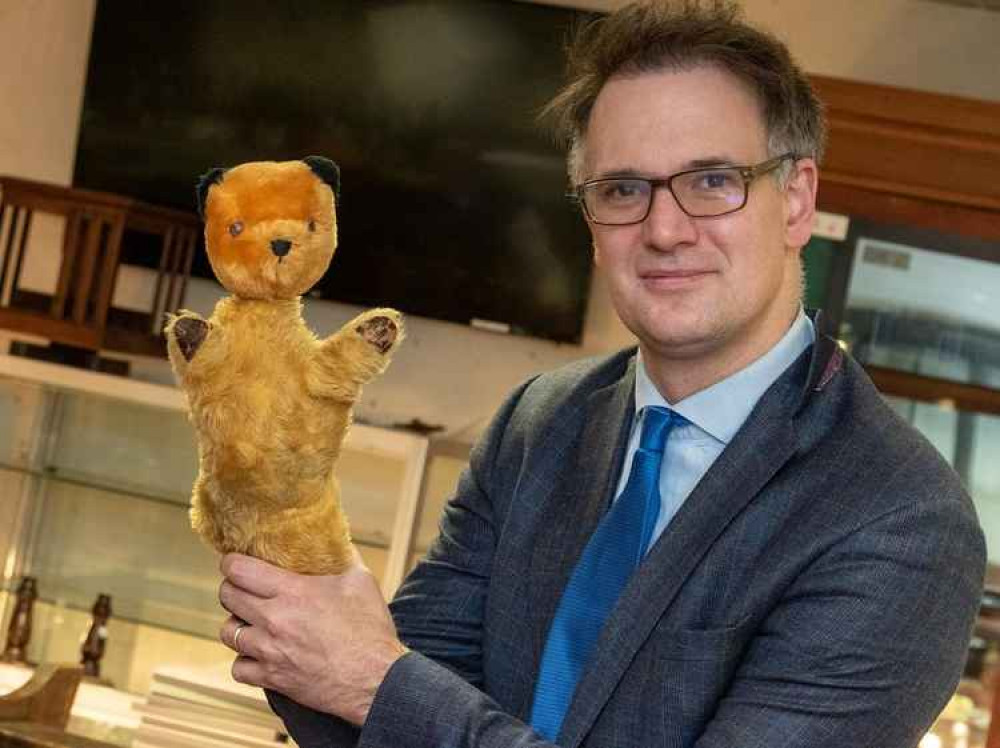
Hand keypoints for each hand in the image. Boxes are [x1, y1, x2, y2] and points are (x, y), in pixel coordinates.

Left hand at [218, 551, 407, 725]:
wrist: (375, 679)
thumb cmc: (370, 629)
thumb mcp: (361, 581)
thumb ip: (344, 556)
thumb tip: (336, 538)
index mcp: (294, 591)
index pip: (240, 570)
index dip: (231, 563)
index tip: (234, 562)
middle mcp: (274, 620)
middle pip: (228, 597)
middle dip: (232, 588)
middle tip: (243, 588)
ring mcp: (270, 651)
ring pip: (228, 632)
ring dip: (237, 624)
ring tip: (250, 621)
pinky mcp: (272, 678)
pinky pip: (238, 668)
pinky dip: (245, 660)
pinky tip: (258, 654)